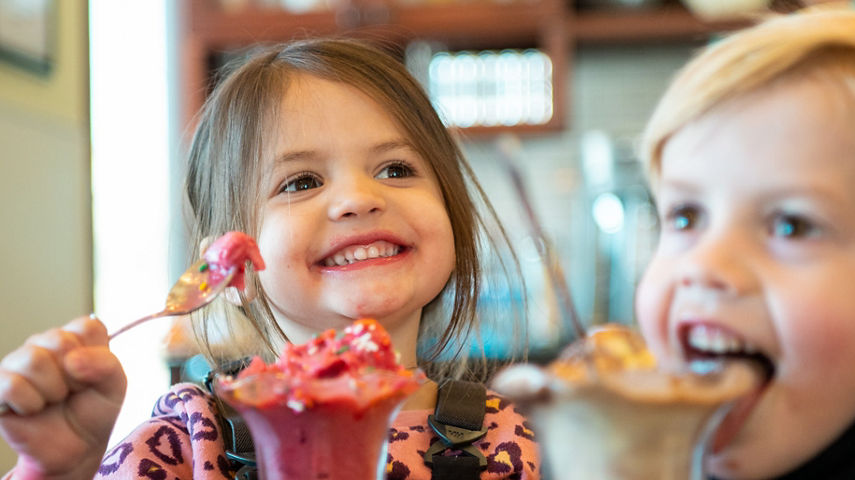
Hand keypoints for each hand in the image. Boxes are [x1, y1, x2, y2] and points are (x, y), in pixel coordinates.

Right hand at [0, 316, 126, 478]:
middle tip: (73, 392)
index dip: (96, 356)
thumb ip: (106, 364)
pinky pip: (12, 386)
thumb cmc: (93, 412)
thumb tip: (71, 360)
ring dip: (52, 390)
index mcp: (74, 337)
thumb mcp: (115, 386)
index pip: (86, 327)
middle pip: (59, 340)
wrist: (76, 449)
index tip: (93, 376)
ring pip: (33, 359)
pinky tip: (34, 409)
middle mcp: (43, 344)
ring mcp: (17, 364)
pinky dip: (31, 404)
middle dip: (75, 376)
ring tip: (53, 400)